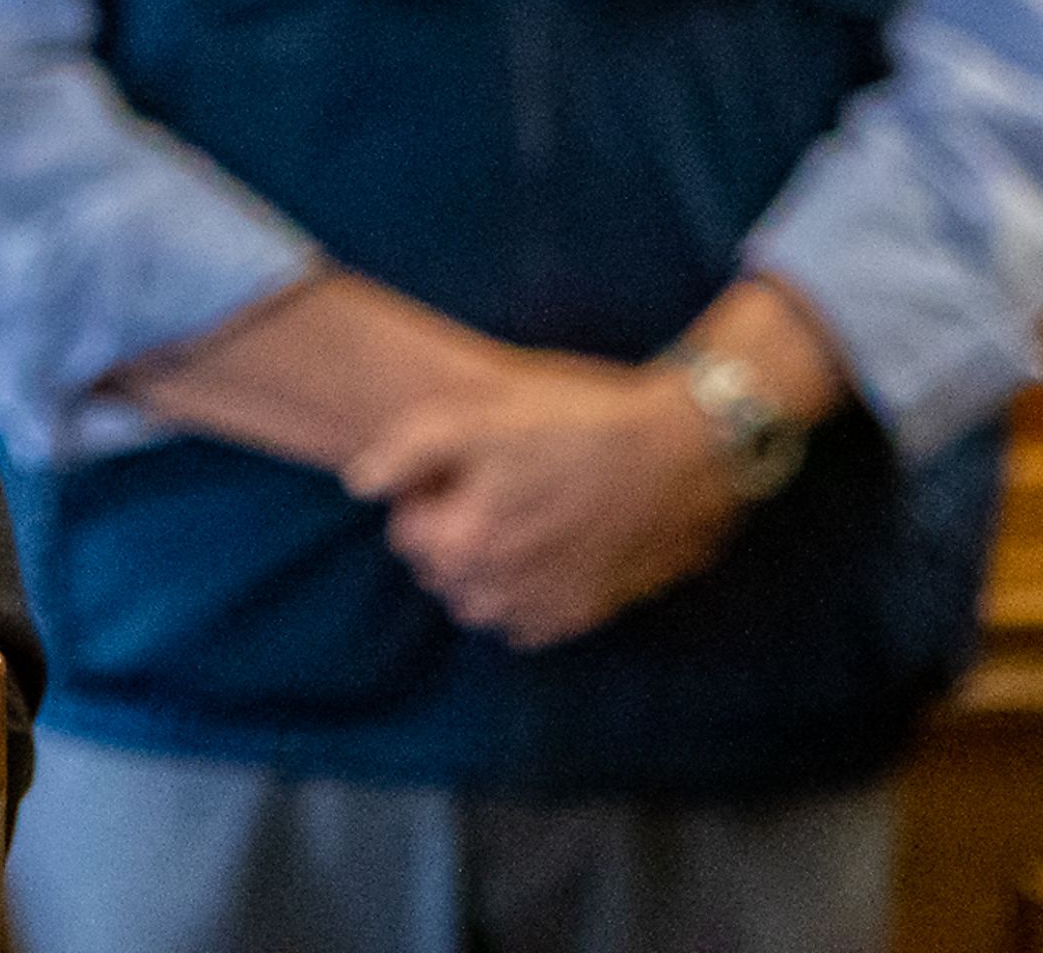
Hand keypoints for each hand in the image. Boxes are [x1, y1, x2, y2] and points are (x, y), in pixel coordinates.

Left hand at [343, 351, 738, 648]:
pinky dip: (523, 597)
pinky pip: (527, 623)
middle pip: (440, 575)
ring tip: (516, 521)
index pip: (405, 536)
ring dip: (482, 573)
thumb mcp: (479, 418)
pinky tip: (546, 551)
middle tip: (490, 492)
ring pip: (480, 605)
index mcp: (465, 542)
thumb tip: (360, 486)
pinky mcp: (585, 615)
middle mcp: (500, 590)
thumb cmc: (577, 427)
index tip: (457, 472)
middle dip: (450, 537)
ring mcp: (545, 609)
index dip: (424, 498)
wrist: (682, 456)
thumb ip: (406, 453)